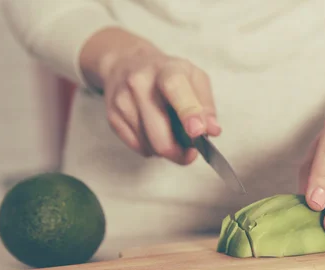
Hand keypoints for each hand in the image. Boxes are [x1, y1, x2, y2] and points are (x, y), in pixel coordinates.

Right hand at [80, 28, 220, 163]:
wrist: (126, 62)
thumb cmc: (166, 74)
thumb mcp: (194, 78)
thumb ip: (206, 105)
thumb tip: (212, 130)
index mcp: (166, 69)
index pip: (175, 89)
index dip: (188, 113)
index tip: (198, 132)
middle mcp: (140, 83)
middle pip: (160, 133)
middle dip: (179, 152)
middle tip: (190, 153)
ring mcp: (123, 100)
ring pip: (150, 146)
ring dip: (166, 149)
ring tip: (169, 133)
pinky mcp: (112, 117)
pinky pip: (138, 148)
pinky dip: (151, 148)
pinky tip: (153, 132)